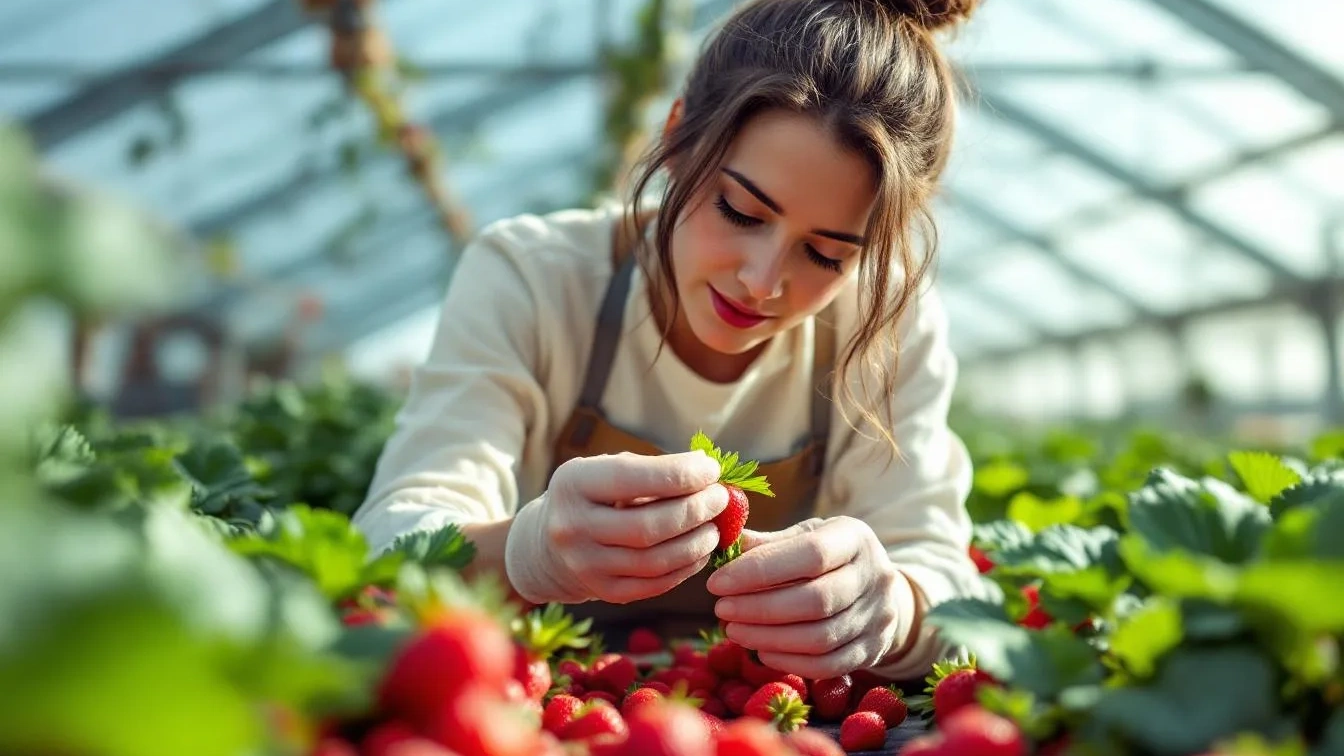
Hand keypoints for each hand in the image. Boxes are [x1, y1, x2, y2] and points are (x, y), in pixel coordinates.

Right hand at [504, 451, 728, 605]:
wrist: (549, 543)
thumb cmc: (595, 496)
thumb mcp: (608, 470)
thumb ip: (653, 471)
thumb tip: (708, 476)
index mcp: (573, 484)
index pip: (632, 479)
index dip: (679, 474)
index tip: (711, 469)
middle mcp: (573, 527)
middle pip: (647, 526)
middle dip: (694, 510)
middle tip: (721, 498)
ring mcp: (586, 565)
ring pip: (655, 561)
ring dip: (696, 542)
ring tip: (715, 526)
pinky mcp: (604, 591)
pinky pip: (655, 584)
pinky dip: (687, 567)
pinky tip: (701, 550)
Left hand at [705, 516, 909, 678]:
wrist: (877, 590)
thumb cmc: (830, 557)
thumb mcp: (807, 536)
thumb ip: (769, 543)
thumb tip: (725, 544)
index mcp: (855, 539)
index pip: (811, 554)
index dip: (760, 570)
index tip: (718, 582)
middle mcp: (874, 578)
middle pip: (815, 601)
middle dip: (759, 608)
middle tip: (721, 609)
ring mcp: (877, 618)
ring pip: (820, 638)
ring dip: (768, 637)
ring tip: (733, 630)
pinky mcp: (873, 650)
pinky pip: (827, 665)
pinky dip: (788, 661)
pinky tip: (760, 651)